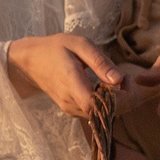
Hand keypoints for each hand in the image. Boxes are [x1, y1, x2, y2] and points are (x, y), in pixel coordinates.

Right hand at [7, 33, 121, 117]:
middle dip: (124, 99)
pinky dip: (107, 104)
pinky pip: (95, 113)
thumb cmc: (56, 48)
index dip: (117, 98)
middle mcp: (70, 101)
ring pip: (102, 115)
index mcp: (71, 81)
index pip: (95, 104)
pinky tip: (108, 87)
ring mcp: (70, 109)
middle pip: (104, 113)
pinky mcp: (72, 111)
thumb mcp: (80, 45)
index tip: (126, 79)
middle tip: (127, 78)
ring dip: (117, 101)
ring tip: (119, 80)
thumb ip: (100, 62)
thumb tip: (119, 79)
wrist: (31, 62)